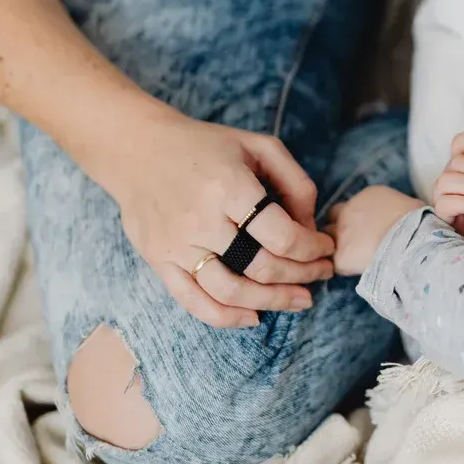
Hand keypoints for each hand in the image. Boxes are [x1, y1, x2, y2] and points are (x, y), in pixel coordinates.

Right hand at [100, 109, 334, 328]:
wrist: (137, 148)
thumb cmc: (205, 146)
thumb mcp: (258, 146)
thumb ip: (295, 182)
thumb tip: (311, 227)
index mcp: (229, 186)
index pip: (282, 236)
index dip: (313, 249)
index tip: (326, 249)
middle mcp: (201, 219)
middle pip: (262, 267)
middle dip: (303, 276)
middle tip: (321, 274)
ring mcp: (177, 244)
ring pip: (231, 292)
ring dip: (273, 302)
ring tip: (299, 299)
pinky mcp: (159, 260)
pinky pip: (193, 302)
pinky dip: (226, 318)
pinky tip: (253, 317)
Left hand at [327, 185, 422, 275]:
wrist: (413, 243)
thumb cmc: (419, 224)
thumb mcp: (409, 205)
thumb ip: (393, 209)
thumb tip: (398, 217)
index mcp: (367, 195)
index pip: (351, 205)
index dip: (356, 218)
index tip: (365, 228)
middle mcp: (349, 210)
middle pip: (333, 218)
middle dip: (340, 229)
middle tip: (356, 243)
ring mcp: (341, 233)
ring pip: (330, 241)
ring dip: (340, 248)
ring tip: (356, 259)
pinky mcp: (340, 256)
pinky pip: (337, 264)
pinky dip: (346, 268)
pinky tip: (358, 271)